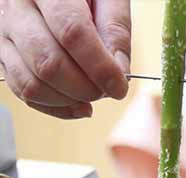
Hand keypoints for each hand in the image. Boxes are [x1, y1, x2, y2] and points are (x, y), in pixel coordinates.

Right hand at [0, 0, 130, 118]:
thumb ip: (116, 28)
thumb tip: (119, 71)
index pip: (72, 32)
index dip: (99, 67)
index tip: (119, 87)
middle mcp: (15, 7)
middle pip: (48, 62)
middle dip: (86, 88)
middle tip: (108, 90)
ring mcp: (3, 33)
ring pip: (31, 82)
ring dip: (70, 100)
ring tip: (95, 95)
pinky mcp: (1, 54)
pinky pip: (23, 91)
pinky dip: (55, 107)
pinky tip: (79, 105)